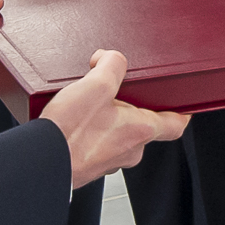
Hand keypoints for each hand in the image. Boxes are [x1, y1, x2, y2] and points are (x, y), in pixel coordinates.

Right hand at [41, 50, 187, 188]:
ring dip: (108, 120)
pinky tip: (73, 121)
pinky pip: (98, 144)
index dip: (182, 112)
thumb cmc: (69, 133)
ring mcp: (108, 161)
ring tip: (87, 104)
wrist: (40, 163)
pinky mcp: (88, 166)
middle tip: (115, 91)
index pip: (175, 125)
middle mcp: (129, 151)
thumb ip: (112, 65)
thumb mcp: (96, 85)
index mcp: (140, 130)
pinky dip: (91, 132)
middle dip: (131, 108)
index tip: (184, 106)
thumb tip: (111, 59)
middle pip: (142, 126)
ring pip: (118, 136)